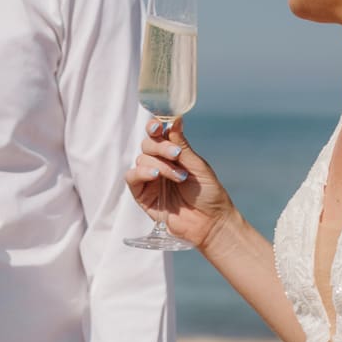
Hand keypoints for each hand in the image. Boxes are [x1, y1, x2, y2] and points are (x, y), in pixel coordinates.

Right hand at [125, 119, 235, 251]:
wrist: (210, 222)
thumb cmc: (208, 193)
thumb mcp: (197, 165)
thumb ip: (182, 145)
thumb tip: (175, 119)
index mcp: (173, 154)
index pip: (158, 135)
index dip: (155, 127)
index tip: (158, 126)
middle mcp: (159, 163)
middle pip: (148, 144)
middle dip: (161, 146)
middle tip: (176, 155)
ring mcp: (150, 179)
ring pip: (141, 159)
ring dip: (160, 164)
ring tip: (178, 176)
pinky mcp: (142, 195)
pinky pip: (132, 177)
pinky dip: (142, 172)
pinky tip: (155, 175)